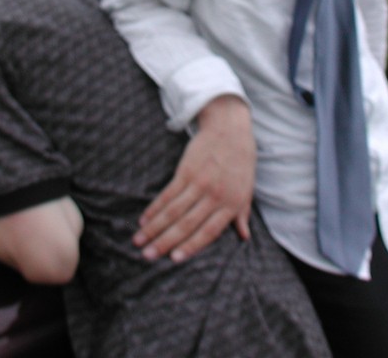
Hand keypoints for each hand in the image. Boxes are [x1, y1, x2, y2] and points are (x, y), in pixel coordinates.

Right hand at [134, 94, 255, 262]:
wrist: (230, 129)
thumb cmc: (241, 161)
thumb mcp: (248, 189)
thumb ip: (243, 214)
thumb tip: (244, 237)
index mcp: (232, 204)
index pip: (209, 232)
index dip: (191, 246)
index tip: (174, 259)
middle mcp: (215, 196)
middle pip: (186, 224)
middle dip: (165, 242)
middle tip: (147, 256)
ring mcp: (199, 182)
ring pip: (173, 211)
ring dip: (154, 227)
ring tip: (139, 241)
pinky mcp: (186, 170)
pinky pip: (167, 193)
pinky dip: (154, 208)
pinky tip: (144, 219)